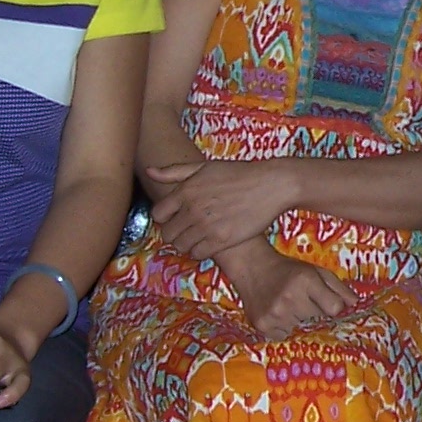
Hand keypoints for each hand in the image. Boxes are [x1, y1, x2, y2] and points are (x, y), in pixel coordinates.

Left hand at [146, 158, 300, 260]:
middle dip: (175, 233)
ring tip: (199, 236)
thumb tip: (150, 171)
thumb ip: (175, 171)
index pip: (158, 214)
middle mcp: (193, 210)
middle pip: (168, 234)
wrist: (271, 185)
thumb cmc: (238, 174)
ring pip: (181, 246)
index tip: (176, 217)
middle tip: (188, 229)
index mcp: (186, 191)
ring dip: (187, 243)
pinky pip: (198, 254)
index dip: (165, 217)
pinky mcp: (221, 240)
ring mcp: (206, 226)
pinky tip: (209, 242)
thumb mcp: (205, 167)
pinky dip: (200, 251)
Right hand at [222, 245, 354, 336]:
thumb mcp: (316, 272)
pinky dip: (285, 330)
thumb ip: (339, 289)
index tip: (327, 304)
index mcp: (306, 281)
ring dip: (300, 324)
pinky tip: (279, 316)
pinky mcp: (262, 326)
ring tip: (290, 307)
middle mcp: (290, 298)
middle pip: (318, 321)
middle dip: (315, 315)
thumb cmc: (289, 271)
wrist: (253, 268)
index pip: (334, 308)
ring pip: (301, 332)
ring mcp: (274, 314)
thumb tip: (356, 306)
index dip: (332, 308)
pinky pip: (284, 338)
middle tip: (304, 303)